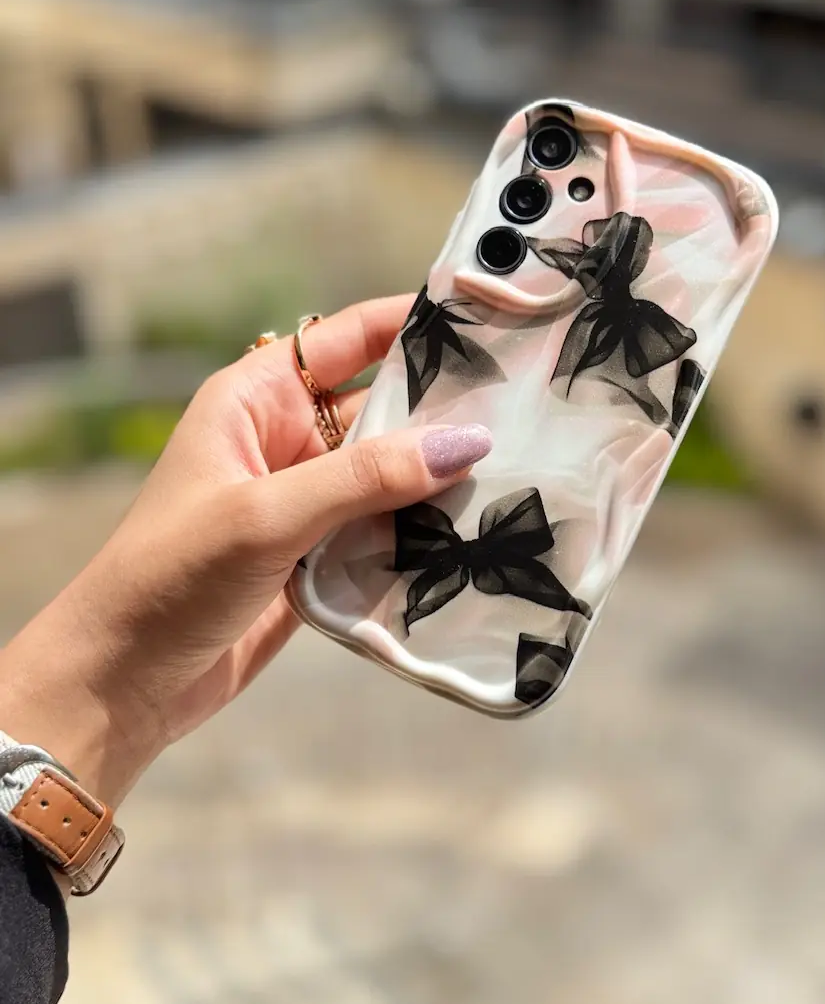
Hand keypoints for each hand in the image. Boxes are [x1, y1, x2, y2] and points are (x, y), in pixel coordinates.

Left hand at [0, 296, 491, 805]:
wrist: (121, 684)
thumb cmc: (169, 577)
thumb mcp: (266, 515)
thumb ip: (365, 477)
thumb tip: (465, 442)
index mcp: (255, 401)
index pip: (346, 339)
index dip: (410, 323)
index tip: (484, 319)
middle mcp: (284, 442)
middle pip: (380, 408)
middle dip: (441, 410)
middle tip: (524, 408)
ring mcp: (304, 503)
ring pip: (389, 475)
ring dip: (438, 480)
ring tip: (520, 470)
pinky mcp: (318, 559)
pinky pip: (384, 534)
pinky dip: (422, 536)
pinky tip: (475, 536)